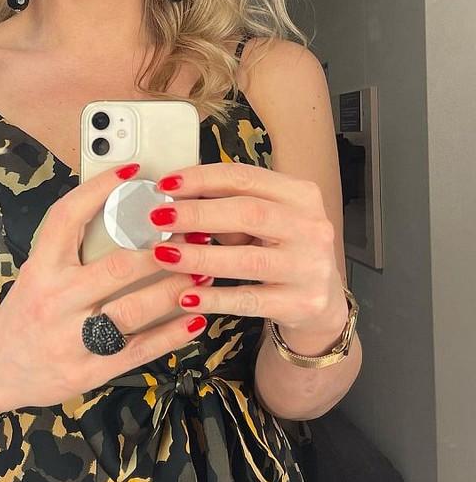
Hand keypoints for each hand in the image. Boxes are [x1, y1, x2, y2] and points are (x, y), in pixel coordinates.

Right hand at [0, 163, 213, 414]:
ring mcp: (73, 338)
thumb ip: (72, 250)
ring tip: (205, 273)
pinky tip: (196, 320)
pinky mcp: (90, 370)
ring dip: (175, 291)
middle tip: (193, 234)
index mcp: (41, 268)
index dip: (100, 190)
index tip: (133, 172)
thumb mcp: (38, 273)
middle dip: (160, 251)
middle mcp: (56, 300)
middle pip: (115, 268)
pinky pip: (139, 350)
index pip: (67, 218)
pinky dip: (172, 335)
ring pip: (133, 311)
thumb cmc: (25, 313)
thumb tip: (126, 216)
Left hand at [146, 161, 348, 348]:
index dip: (201, 179)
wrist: (322, 301)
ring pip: (247, 259)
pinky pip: (249, 300)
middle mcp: (311, 228)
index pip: (245, 177)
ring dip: (199, 256)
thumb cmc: (283, 252)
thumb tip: (175, 200)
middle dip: (197, 214)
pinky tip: (186, 295)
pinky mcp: (301, 303)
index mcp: (300, 195)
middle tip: (158, 217)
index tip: (166, 184)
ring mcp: (309, 267)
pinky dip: (215, 298)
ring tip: (163, 255)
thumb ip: (228, 208)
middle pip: (248, 213)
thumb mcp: (265, 222)